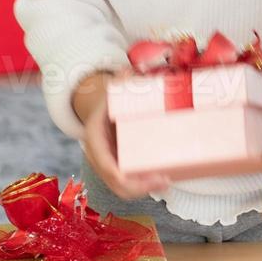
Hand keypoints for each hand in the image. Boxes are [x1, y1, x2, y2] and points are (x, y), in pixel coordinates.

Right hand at [73, 70, 171, 199]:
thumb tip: (129, 71)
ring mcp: (107, 162)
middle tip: (166, 180)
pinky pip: (127, 182)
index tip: (150, 176)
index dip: (124, 176)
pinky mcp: (118, 166)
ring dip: (143, 189)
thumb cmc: (113, 96)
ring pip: (120, 187)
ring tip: (167, 182)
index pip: (105, 163)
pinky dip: (142, 186)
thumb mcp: (116, 86)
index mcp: (94, 135)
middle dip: (138, 187)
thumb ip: (123, 80)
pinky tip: (162, 181)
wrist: (102, 106)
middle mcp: (98, 153)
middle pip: (114, 181)